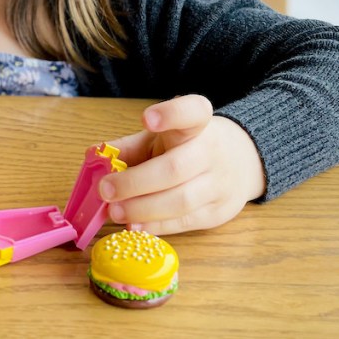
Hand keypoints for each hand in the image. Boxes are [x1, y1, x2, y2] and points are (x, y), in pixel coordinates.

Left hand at [99, 95, 266, 234]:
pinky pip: (185, 222)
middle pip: (176, 168)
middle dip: (136, 182)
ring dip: (143, 209)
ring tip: (115, 212)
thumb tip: (96, 155)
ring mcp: (219, 184)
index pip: (192, 112)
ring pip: (181, 201)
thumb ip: (132, 145)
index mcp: (199, 124)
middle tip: (106, 190)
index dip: (171, 114)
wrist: (242, 161)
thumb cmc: (190, 146)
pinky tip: (135, 225)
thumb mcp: (164, 136)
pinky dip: (157, 226)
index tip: (147, 119)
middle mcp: (212, 152)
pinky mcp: (219, 212)